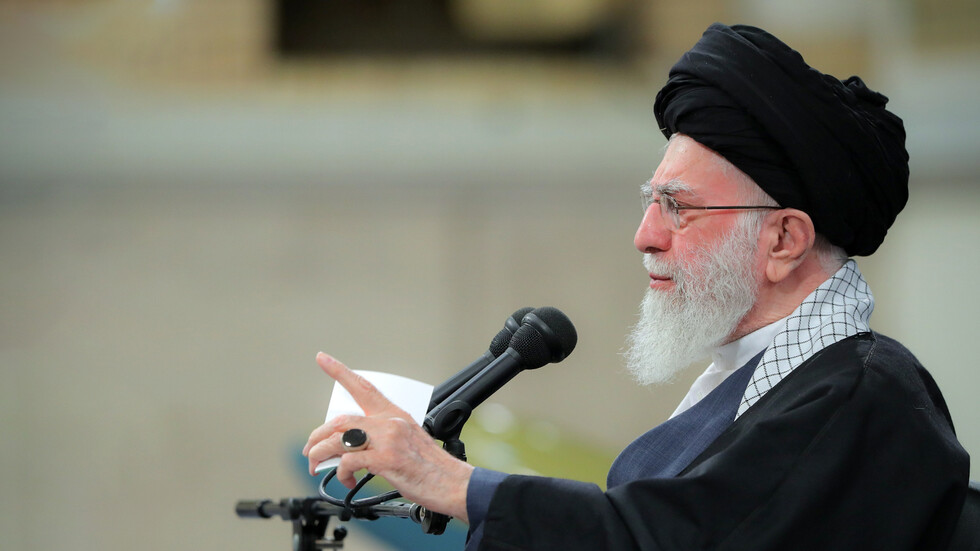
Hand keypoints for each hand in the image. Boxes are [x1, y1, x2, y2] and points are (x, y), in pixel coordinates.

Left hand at [302, 352, 473, 521]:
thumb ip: (383, 438)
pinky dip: (341, 472)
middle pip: (341, 420)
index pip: (363, 387)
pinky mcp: (386, 458)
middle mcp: (390, 422)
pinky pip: (348, 461)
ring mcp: (388, 439)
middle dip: (317, 436)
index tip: (322, 358)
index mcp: (396, 415)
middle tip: (309, 451)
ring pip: (338, 439)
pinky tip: (347, 480)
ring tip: (316, 466)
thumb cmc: (434, 469)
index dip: (339, 371)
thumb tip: (355, 449)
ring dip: (320, 454)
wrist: (455, 484)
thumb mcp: (409, 442)